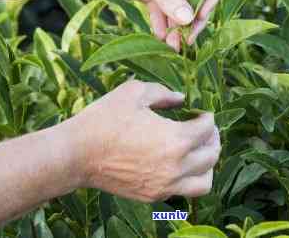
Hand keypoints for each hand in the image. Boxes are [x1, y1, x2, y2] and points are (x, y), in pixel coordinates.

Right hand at [62, 80, 220, 201]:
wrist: (76, 155)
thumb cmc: (104, 120)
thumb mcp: (134, 93)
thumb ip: (163, 93)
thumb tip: (181, 98)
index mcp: (176, 139)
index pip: (207, 129)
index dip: (207, 117)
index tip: (201, 112)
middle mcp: (176, 166)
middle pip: (212, 155)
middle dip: (212, 139)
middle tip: (205, 130)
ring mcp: (165, 184)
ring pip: (205, 182)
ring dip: (208, 166)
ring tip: (199, 153)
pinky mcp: (153, 195)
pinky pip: (183, 192)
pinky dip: (189, 179)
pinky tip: (178, 165)